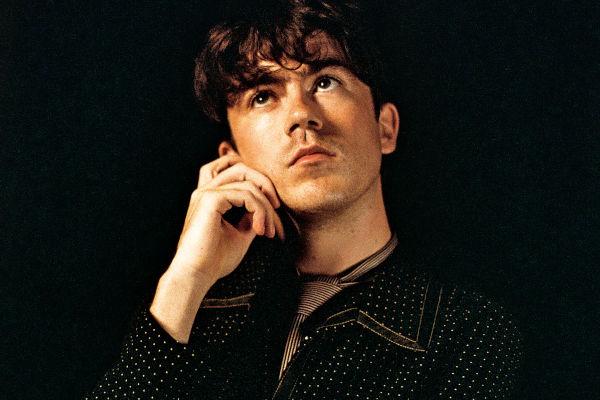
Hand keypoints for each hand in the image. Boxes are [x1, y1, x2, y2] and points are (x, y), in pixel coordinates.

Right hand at [170, 152, 284, 283]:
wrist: (197, 275)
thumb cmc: (215, 259)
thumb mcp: (241, 233)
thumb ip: (251, 216)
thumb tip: (267, 206)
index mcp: (211, 196)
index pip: (238, 175)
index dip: (260, 188)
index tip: (272, 218)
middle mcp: (206, 190)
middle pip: (242, 168)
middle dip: (266, 186)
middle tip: (277, 210)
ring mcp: (206, 192)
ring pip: (248, 182)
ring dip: (265, 207)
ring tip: (268, 230)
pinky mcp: (210, 199)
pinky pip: (245, 194)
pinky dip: (259, 210)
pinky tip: (259, 230)